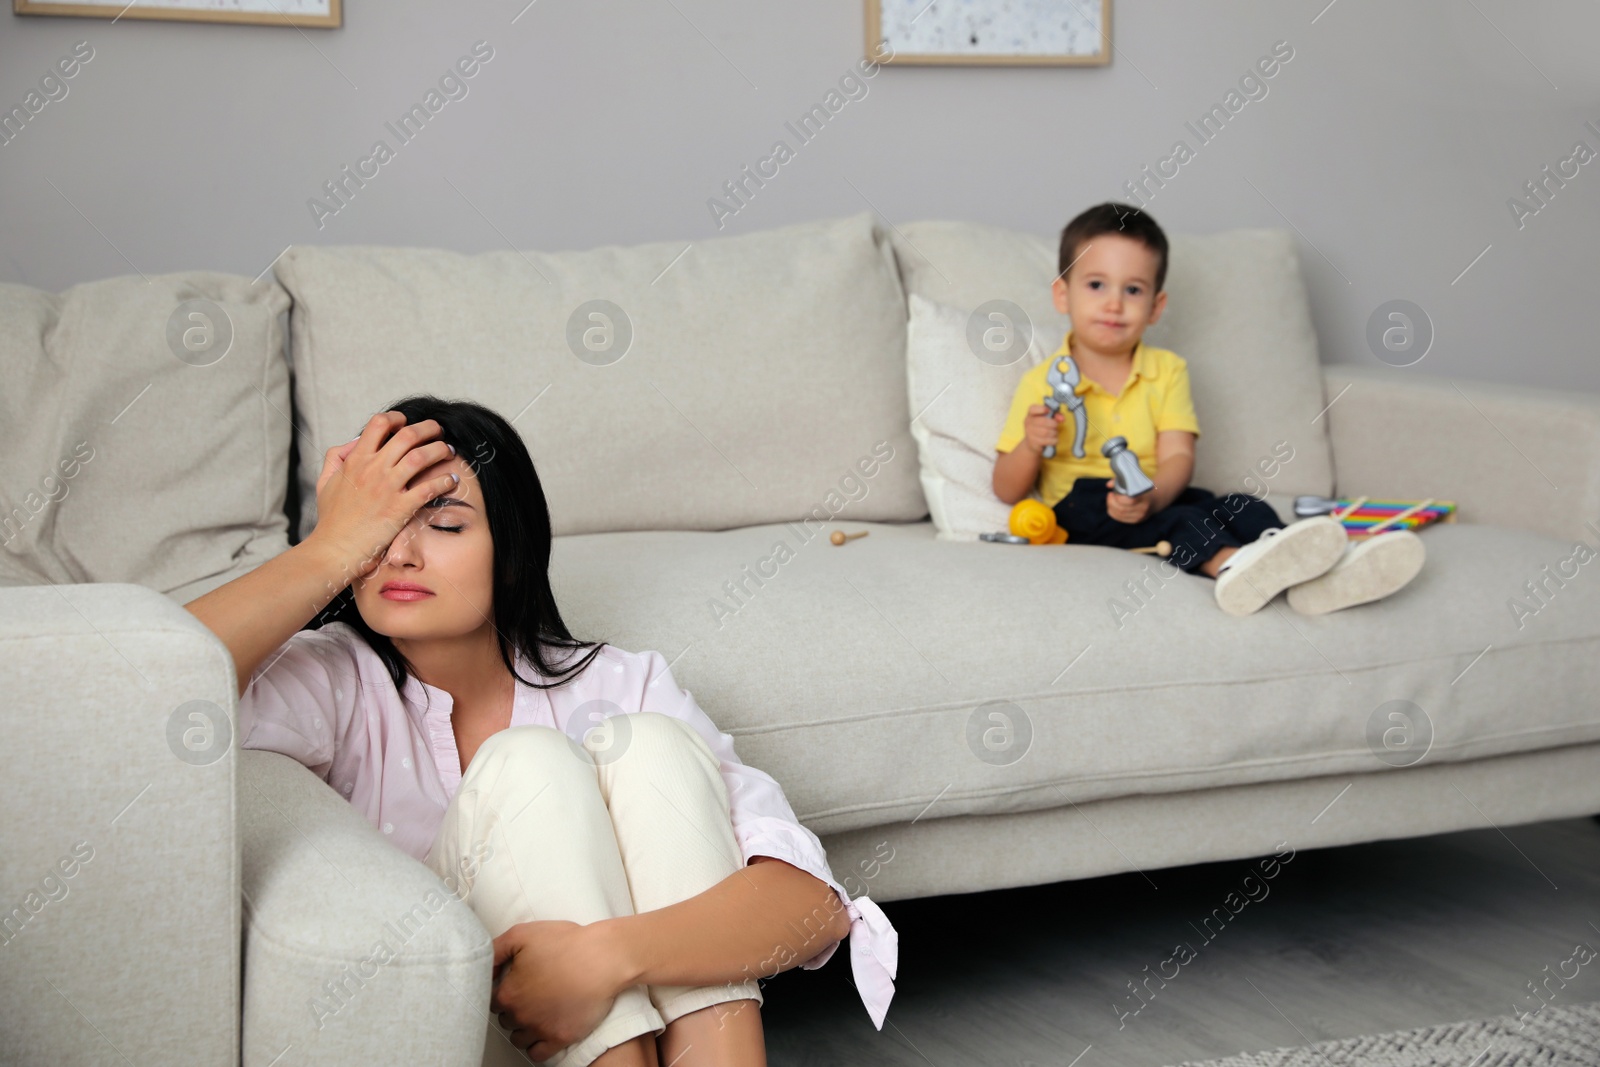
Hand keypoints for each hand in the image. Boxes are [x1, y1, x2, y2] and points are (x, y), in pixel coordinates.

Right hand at [307, 411, 457, 581]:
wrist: (333, 550)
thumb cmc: (330, 520)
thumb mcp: (325, 482)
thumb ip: (335, 458)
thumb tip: (353, 442)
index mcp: (355, 461)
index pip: (379, 423)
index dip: (397, 418)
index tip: (407, 423)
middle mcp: (372, 470)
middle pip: (407, 434)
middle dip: (428, 428)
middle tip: (438, 431)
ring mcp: (386, 488)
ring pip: (421, 456)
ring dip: (439, 450)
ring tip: (448, 451)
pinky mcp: (399, 509)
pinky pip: (428, 488)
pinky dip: (444, 481)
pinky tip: (452, 480)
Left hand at [491, 920, 620, 1061]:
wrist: (602, 959)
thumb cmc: (565, 943)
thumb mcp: (522, 934)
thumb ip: (495, 950)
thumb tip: (481, 966)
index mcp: (508, 993)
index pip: (491, 1002)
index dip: (502, 992)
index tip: (513, 985)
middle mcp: (520, 1016)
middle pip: (506, 1020)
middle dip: (514, 1009)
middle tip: (530, 995)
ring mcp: (540, 1029)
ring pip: (518, 1039)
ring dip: (523, 1029)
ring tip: (536, 1014)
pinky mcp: (560, 1038)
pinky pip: (538, 1054)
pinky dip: (537, 1046)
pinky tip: (543, 1032)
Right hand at [1023, 403, 1064, 455]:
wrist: (1032, 442)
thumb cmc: (1041, 427)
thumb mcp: (1048, 419)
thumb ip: (1056, 415)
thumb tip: (1062, 418)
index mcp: (1031, 414)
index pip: (1033, 409)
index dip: (1041, 409)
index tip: (1048, 410)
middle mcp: (1028, 422)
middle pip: (1043, 421)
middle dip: (1053, 424)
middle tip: (1055, 426)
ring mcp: (1029, 433)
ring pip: (1046, 432)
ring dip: (1054, 433)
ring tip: (1054, 433)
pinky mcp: (1033, 442)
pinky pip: (1047, 441)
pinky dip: (1054, 440)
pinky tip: (1053, 439)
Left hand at [1105, 479, 1154, 523]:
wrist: (1155, 499)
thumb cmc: (1142, 489)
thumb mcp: (1135, 482)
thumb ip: (1120, 481)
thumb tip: (1108, 485)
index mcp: (1145, 498)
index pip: (1129, 501)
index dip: (1117, 498)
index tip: (1112, 493)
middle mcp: (1143, 509)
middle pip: (1122, 509)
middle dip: (1111, 503)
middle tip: (1109, 496)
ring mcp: (1140, 516)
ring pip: (1120, 515)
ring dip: (1111, 508)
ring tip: (1110, 501)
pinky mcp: (1136, 521)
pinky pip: (1121, 519)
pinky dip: (1114, 513)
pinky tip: (1112, 507)